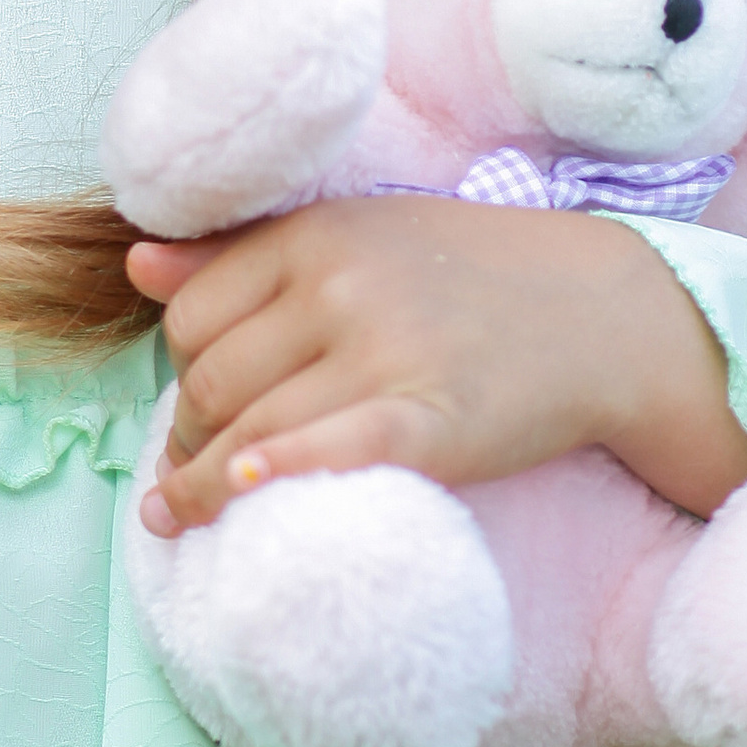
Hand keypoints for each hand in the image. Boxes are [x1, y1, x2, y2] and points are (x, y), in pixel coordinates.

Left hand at [125, 198, 746, 538]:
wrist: (609, 315)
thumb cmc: (473, 277)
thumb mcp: (359, 233)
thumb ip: (245, 253)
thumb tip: (137, 264)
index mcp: (317, 236)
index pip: (193, 315)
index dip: (180, 374)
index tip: (196, 412)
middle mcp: (342, 286)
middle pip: (212, 380)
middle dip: (189, 436)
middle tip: (194, 473)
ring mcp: (385, 351)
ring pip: (248, 429)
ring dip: (206, 482)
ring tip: (188, 513)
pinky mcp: (429, 421)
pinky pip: (324, 451)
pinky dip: (268, 476)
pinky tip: (240, 498)